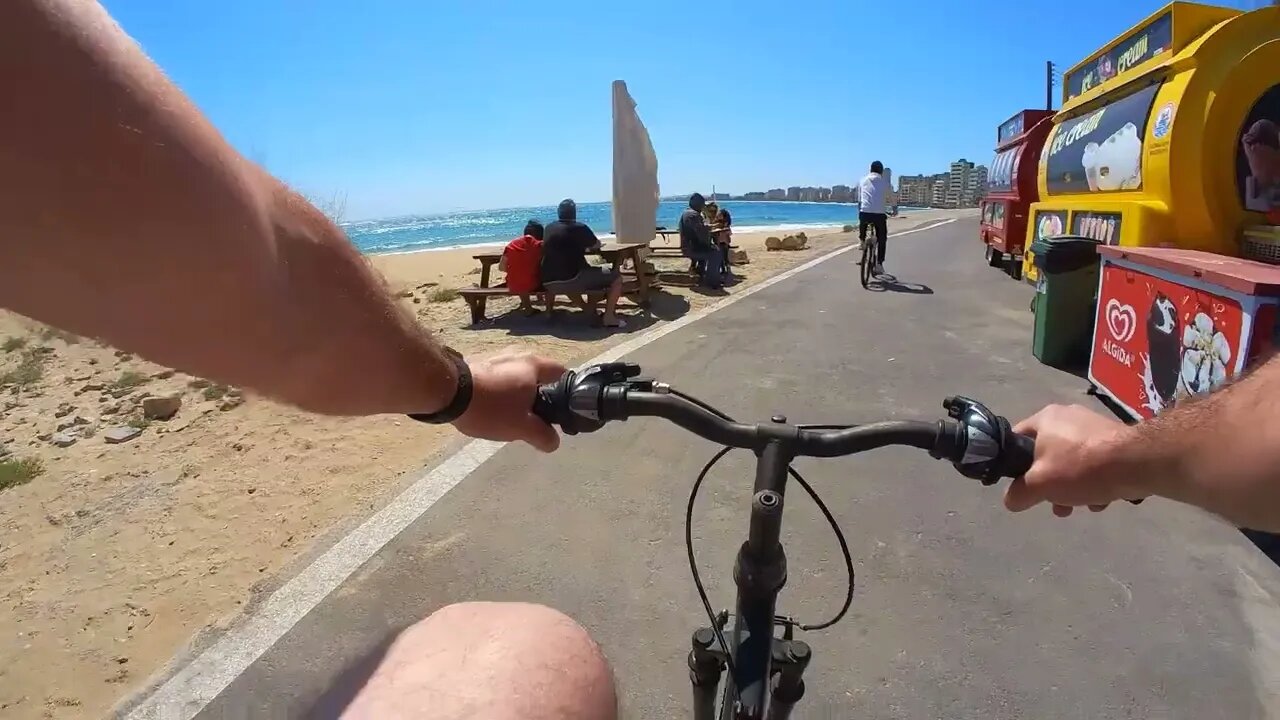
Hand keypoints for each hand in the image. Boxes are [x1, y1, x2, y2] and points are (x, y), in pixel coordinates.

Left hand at [452, 348, 565, 451]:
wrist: (448, 393)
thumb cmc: (492, 407)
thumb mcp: (522, 428)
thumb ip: (543, 435)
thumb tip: (554, 442)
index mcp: (534, 365)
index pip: (563, 374)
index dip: (566, 393)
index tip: (561, 411)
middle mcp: (518, 356)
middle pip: (539, 378)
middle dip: (539, 398)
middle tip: (536, 420)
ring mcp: (496, 358)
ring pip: (517, 379)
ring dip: (518, 396)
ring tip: (512, 419)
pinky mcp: (479, 365)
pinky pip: (499, 381)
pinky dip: (501, 394)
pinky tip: (493, 411)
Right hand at [1005, 403, 1140, 516]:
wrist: (1138, 462)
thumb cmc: (1080, 467)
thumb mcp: (1039, 485)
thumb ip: (1018, 493)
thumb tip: (1011, 500)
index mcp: (1044, 418)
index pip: (1016, 439)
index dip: (1012, 464)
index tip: (1019, 485)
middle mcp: (1067, 416)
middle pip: (1047, 455)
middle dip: (1049, 484)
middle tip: (1054, 504)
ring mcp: (1094, 426)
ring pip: (1073, 461)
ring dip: (1073, 486)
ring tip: (1081, 505)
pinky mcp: (1116, 439)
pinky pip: (1096, 463)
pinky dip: (1095, 481)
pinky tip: (1102, 499)